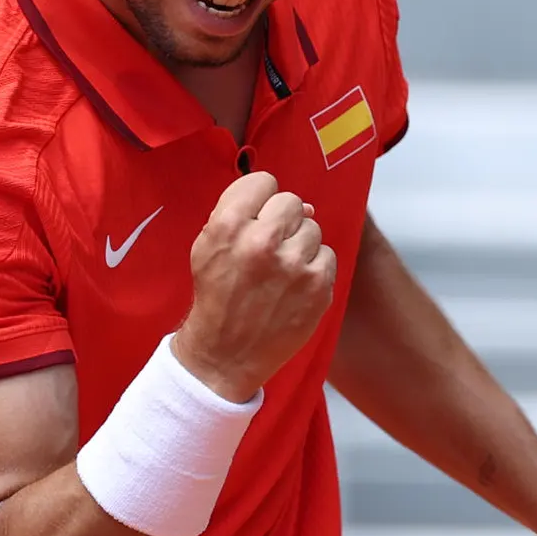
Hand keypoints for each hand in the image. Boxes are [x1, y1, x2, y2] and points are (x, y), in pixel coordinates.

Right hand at [172, 171, 337, 402]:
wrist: (225, 354)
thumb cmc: (217, 295)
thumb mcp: (208, 246)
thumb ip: (241, 212)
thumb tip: (302, 204)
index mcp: (228, 226)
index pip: (264, 181)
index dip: (260, 200)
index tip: (255, 219)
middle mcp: (262, 242)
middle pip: (292, 202)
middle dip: (282, 222)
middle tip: (268, 248)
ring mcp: (294, 265)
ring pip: (313, 228)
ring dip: (300, 245)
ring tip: (280, 272)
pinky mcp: (317, 287)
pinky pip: (328, 256)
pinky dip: (314, 269)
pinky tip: (294, 286)